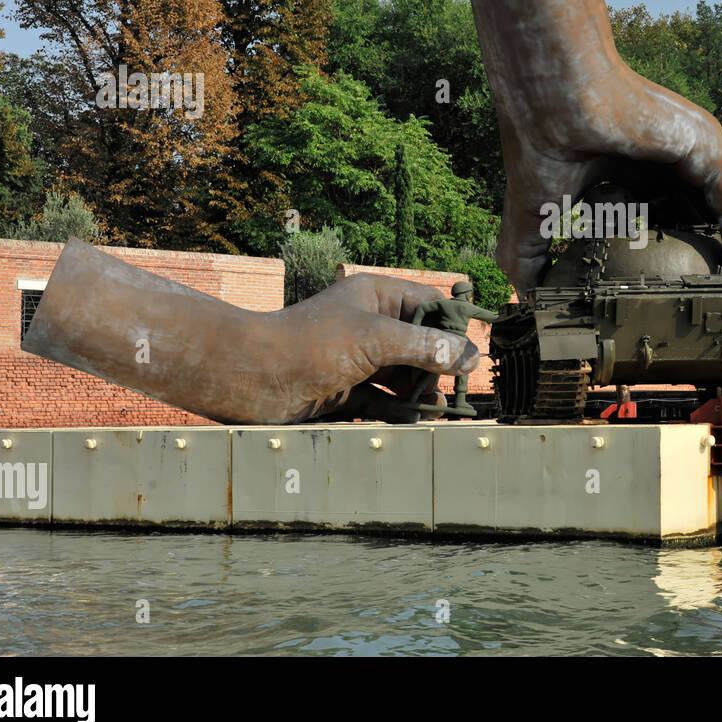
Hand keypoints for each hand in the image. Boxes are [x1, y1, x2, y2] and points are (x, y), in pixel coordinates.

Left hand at [22, 239, 478, 424]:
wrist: (250, 378)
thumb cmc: (311, 345)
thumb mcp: (377, 341)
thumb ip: (427, 348)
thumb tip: (471, 356)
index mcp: (377, 297)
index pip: (431, 307)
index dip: (454, 329)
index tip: (471, 357)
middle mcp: (370, 325)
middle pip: (421, 345)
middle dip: (438, 369)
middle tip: (454, 394)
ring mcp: (357, 359)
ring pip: (404, 376)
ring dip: (419, 394)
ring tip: (435, 412)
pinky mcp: (345, 390)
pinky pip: (383, 400)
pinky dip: (397, 412)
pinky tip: (409, 424)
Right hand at [424, 0, 721, 291]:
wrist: (544, 98)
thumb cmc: (541, 139)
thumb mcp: (537, 213)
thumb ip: (534, 256)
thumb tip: (521, 301)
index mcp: (660, 166)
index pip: (705, 209)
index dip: (718, 247)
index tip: (717, 288)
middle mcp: (690, 154)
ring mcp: (704, 144)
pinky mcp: (705, 143)